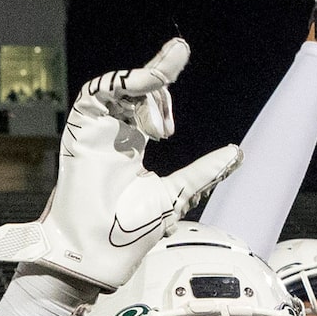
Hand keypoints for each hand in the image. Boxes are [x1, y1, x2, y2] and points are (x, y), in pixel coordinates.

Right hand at [0, 39, 242, 294]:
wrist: (98, 260)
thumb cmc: (127, 236)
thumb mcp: (176, 195)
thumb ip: (203, 171)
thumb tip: (236, 153)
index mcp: (130, 146)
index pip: (148, 103)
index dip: (163, 79)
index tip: (181, 56)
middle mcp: (111, 136)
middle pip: (132, 88)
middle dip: (157, 71)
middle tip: (179, 62)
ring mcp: (95, 135)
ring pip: (115, 88)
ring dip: (142, 78)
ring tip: (161, 80)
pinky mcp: (79, 135)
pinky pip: (94, 95)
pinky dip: (120, 84)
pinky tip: (146, 81)